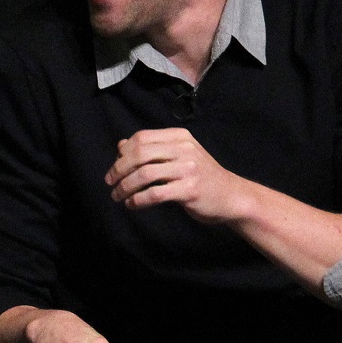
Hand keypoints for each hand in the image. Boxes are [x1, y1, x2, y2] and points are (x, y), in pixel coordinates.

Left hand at [106, 127, 248, 224]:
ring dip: (125, 187)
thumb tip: (121, 146)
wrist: (232, 196)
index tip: (114, 168)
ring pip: (143, 174)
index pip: (142, 138)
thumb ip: (152, 150)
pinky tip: (132, 205)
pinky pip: (154, 194)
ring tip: (118, 196)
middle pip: (139, 154)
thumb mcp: (179, 156)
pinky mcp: (189, 190)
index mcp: (179, 137)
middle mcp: (184, 149)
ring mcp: (188, 169)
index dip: (123, 153)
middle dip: (119, 169)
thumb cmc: (200, 177)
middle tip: (110, 183)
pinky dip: (138, 200)